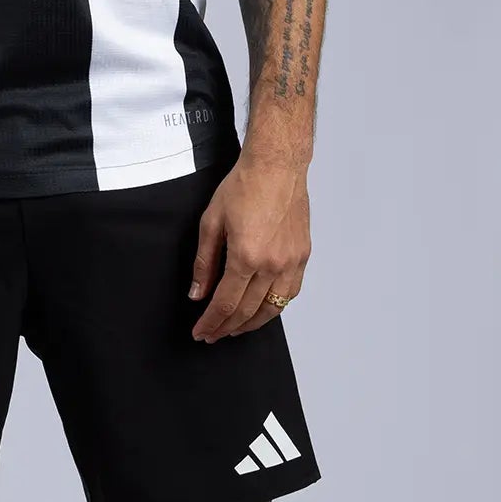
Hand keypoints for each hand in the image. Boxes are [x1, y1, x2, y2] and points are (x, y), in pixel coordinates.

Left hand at [188, 156, 308, 341]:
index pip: (225, 303)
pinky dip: (275, 306)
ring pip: (273, 308)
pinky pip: (290, 292)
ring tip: (235, 328)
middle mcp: (272, 264)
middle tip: (213, 334)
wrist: (277, 167)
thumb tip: (198, 293)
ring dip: (252, 323)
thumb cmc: (244, 186)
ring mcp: (291, 261)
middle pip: (247, 311)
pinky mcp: (302, 256)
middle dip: (227, 327)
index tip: (201, 331)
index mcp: (246, 256)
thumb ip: (204, 263)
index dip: (211, 322)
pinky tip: (262, 309)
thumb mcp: (211, 222)